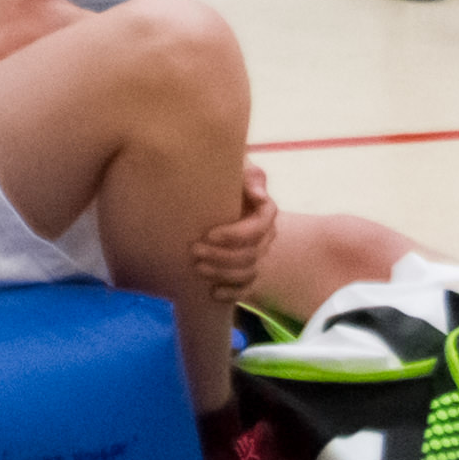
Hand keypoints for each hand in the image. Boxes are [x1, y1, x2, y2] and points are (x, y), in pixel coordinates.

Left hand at [195, 161, 279, 300]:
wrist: (201, 191)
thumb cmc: (216, 173)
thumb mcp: (232, 165)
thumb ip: (248, 174)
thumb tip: (259, 194)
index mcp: (264, 210)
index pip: (260, 228)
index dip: (236, 235)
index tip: (208, 233)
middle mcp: (264, 234)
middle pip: (253, 253)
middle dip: (223, 256)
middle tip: (194, 250)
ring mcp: (256, 253)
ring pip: (250, 272)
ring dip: (224, 274)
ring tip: (198, 268)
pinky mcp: (244, 269)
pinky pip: (247, 288)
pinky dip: (232, 293)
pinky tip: (212, 292)